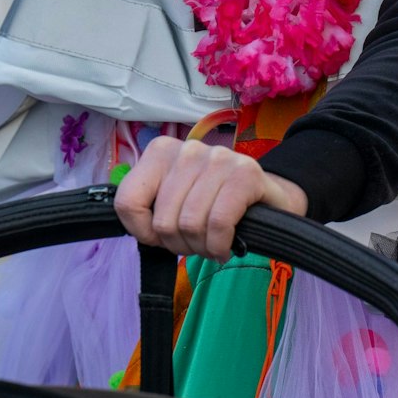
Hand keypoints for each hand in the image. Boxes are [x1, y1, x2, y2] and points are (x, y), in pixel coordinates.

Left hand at [114, 135, 308, 262]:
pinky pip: (218, 223)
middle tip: (195, 243)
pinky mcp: (245, 173)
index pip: (127, 201)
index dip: (142, 231)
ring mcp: (218, 158)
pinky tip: (225, 248)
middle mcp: (188, 149)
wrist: (269, 201)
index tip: (160, 237)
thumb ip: (149, 211)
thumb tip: (141, 230)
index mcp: (161, 152)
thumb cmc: (213, 206)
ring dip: (201, 247)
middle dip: (178, 244)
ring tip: (212, 244)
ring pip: (190, 223)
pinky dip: (219, 245)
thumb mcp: (173, 206)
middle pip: (162, 220)